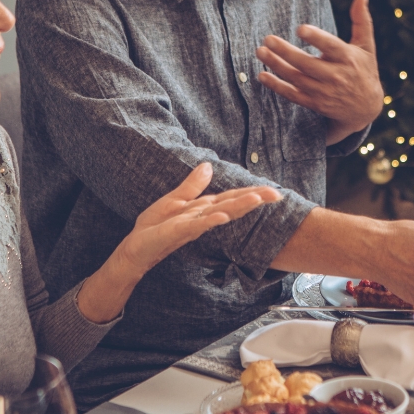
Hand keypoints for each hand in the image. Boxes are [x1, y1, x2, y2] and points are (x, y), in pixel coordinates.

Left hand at [115, 163, 281, 276]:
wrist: (136, 247)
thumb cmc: (155, 226)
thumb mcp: (175, 199)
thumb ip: (193, 185)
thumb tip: (208, 165)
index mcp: (203, 208)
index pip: (232, 197)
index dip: (252, 192)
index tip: (274, 190)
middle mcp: (202, 216)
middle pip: (232, 205)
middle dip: (255, 199)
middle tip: (277, 195)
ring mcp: (193, 225)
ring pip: (220, 213)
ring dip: (239, 207)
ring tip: (257, 200)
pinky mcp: (178, 231)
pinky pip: (197, 225)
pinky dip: (211, 221)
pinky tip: (223, 216)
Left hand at [255, 0, 383, 143]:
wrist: (365, 108)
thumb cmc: (364, 70)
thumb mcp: (367, 47)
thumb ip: (361, 22)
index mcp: (347, 58)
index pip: (331, 46)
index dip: (316, 38)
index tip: (300, 28)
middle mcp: (336, 76)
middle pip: (307, 64)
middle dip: (286, 52)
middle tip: (268, 39)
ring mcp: (324, 92)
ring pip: (297, 78)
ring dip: (277, 66)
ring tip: (260, 52)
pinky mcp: (315, 103)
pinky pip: (292, 95)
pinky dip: (277, 86)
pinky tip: (262, 75)